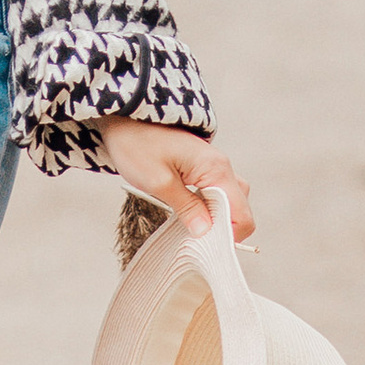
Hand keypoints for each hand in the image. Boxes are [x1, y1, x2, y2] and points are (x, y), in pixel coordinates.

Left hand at [97, 119, 253, 244]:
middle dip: (223, 228)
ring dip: (216, 216)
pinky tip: (189, 212)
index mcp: (215, 168)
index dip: (229, 236)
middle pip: (239, 208)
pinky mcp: (200, 166)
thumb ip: (187, 208)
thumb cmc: (137, 144)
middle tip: (197, 238)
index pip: (242, 214)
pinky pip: (215, 191)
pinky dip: (207, 205)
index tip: (206, 246)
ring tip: (192, 226)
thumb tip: (206, 232)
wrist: (122, 118)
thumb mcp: (159, 182)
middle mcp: (220, 165)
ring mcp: (211, 164)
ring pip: (228, 199)